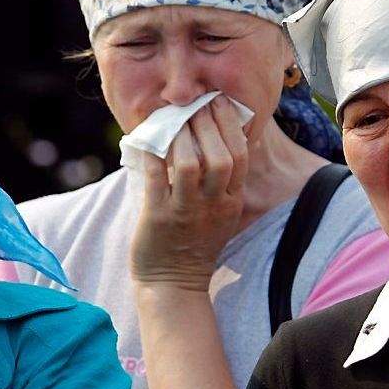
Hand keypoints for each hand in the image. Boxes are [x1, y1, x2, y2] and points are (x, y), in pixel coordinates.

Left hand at [130, 96, 248, 292]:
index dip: (230, 125)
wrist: (174, 285)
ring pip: (188, 165)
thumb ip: (222, 181)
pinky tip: (148, 139)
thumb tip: (212, 136)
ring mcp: (185, 212)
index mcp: (231, 202)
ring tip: (173, 119)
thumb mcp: (221, 213)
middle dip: (207, 124)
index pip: (240, 156)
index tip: (218, 103)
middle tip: (195, 104)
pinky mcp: (158, 218)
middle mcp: (213, 206)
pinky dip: (152, 155)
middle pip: (219, 157)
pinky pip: (156, 179)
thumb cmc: (195, 243)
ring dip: (180, 137)